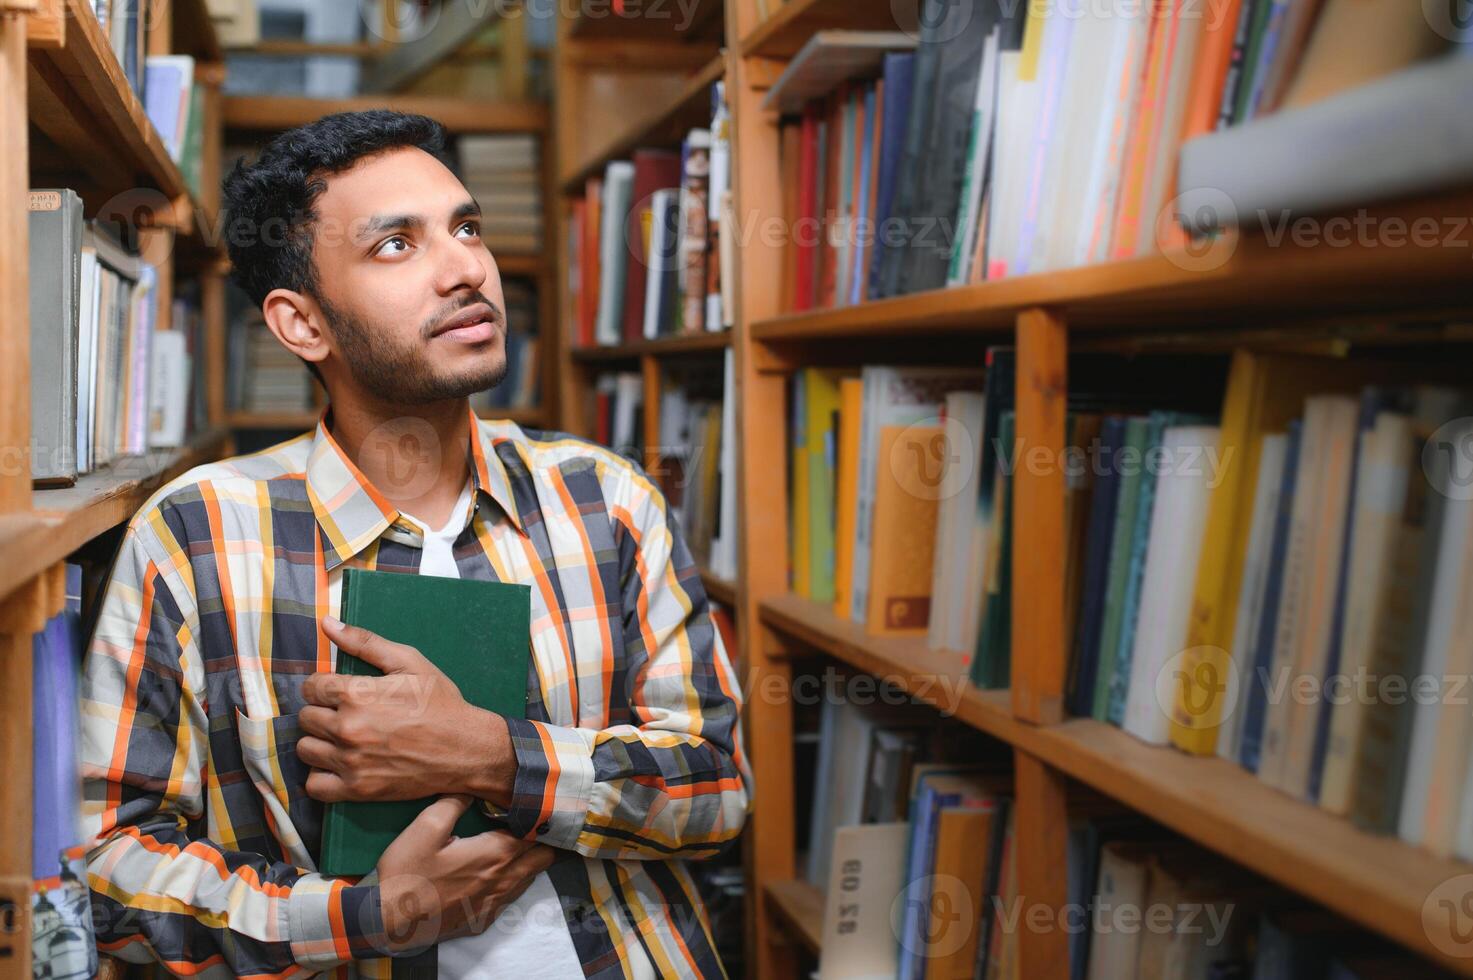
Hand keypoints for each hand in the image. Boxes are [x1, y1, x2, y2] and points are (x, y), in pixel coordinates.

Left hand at [297, 616, 516, 804]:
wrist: (466, 748)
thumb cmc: (440, 703)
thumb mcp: (409, 662)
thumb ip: (365, 642)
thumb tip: (327, 623)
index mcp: (356, 693)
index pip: (310, 687)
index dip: (323, 687)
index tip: (338, 692)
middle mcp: (347, 728)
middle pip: (305, 717)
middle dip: (322, 712)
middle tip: (346, 715)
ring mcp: (351, 761)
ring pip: (305, 749)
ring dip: (319, 742)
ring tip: (342, 739)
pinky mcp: (357, 789)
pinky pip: (314, 785)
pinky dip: (321, 776)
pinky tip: (339, 765)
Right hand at [375, 795, 554, 952]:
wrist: (388, 922)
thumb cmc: (408, 873)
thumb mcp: (425, 828)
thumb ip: (453, 804)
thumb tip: (472, 790)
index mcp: (495, 854)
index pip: (535, 835)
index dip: (539, 821)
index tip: (535, 810)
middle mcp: (502, 881)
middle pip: (542, 860)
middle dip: (542, 842)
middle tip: (531, 828)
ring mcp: (493, 905)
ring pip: (528, 880)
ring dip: (527, 863)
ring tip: (515, 848)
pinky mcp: (481, 921)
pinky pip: (509, 899)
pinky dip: (510, 884)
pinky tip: (493, 875)